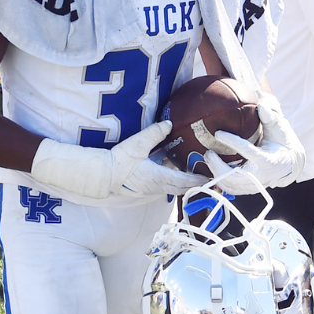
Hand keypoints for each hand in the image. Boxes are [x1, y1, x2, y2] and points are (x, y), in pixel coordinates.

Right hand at [31, 122, 206, 198]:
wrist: (100, 177)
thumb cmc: (118, 162)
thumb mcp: (137, 144)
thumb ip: (154, 133)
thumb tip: (169, 123)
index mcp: (159, 178)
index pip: (186, 181)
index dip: (201, 179)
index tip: (213, 177)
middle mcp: (158, 188)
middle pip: (183, 188)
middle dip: (196, 184)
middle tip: (208, 177)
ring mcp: (150, 191)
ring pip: (173, 189)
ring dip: (183, 183)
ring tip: (192, 174)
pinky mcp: (143, 190)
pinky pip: (163, 187)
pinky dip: (171, 182)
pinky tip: (169, 172)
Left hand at [206, 98, 305, 194]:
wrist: (290, 164)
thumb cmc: (282, 142)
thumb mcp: (279, 128)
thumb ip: (270, 116)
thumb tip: (260, 105)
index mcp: (269, 160)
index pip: (248, 151)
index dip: (232, 142)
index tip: (218, 133)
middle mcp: (262, 176)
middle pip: (235, 177)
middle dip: (218, 166)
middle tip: (208, 152)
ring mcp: (255, 185)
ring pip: (231, 186)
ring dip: (216, 174)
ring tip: (208, 158)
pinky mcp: (249, 189)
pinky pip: (231, 189)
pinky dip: (219, 180)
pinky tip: (211, 168)